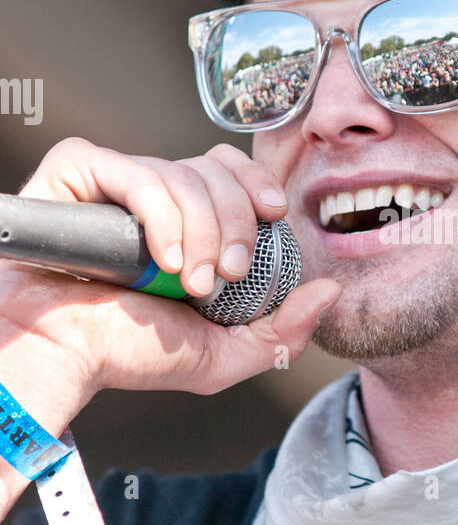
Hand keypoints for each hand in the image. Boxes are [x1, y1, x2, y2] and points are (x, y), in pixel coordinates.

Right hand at [0, 138, 340, 517]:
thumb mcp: (221, 355)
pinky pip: (131, 170)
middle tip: (227, 274)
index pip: (229, 172)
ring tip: (187, 282)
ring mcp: (113, 181)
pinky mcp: (76, 172)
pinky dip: (158, 213)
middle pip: (213, 169)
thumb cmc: (126, 353)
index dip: (256, 184)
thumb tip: (329, 291)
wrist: (61, 355)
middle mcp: (151, 195)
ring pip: (179, 173)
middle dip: (235, 221)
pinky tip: (159, 258)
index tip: (275, 213)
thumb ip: (281, 330)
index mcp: (186, 222)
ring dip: (198, 231)